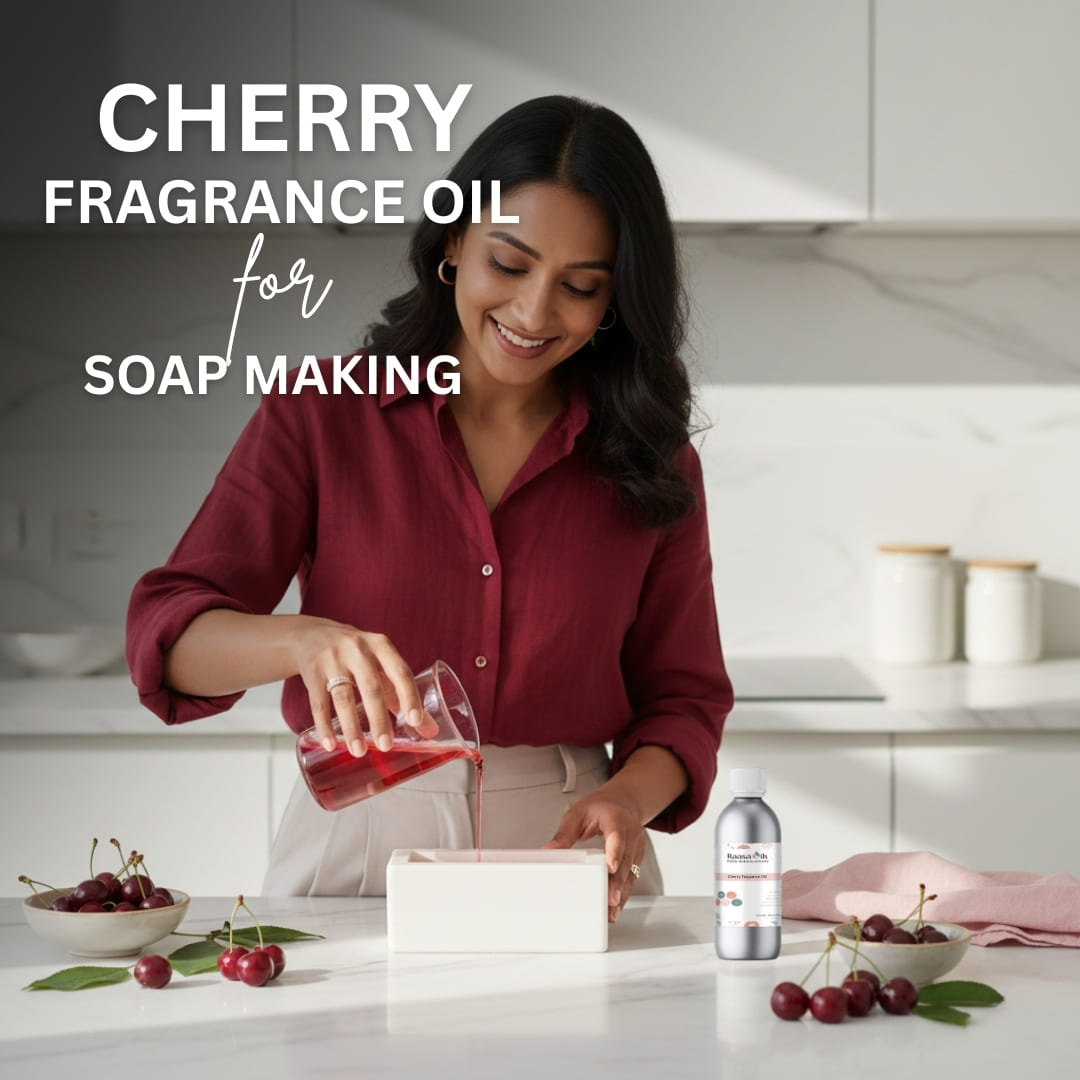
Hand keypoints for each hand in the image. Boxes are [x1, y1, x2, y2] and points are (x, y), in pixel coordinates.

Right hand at [288, 617, 428, 756]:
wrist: (313, 636)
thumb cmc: (356, 655)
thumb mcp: (379, 665)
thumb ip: (400, 696)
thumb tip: (429, 730)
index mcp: (381, 646)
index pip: (400, 672)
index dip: (409, 696)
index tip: (415, 721)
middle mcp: (357, 650)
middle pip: (371, 688)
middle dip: (379, 719)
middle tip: (386, 746)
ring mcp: (332, 660)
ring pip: (343, 698)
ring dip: (352, 727)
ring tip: (359, 751)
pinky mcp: (312, 673)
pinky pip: (318, 703)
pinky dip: (324, 726)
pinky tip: (331, 744)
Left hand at [542, 792, 646, 922]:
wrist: (623, 802)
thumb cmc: (601, 807)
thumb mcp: (578, 813)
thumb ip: (564, 833)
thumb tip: (549, 850)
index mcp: (616, 819)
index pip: (617, 836)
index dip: (615, 852)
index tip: (611, 868)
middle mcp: (631, 833)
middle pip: (625, 860)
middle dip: (618, 882)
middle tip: (611, 900)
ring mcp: (637, 846)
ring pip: (631, 872)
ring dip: (622, 892)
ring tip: (613, 911)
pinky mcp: (638, 857)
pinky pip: (633, 876)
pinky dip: (625, 892)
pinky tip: (617, 906)